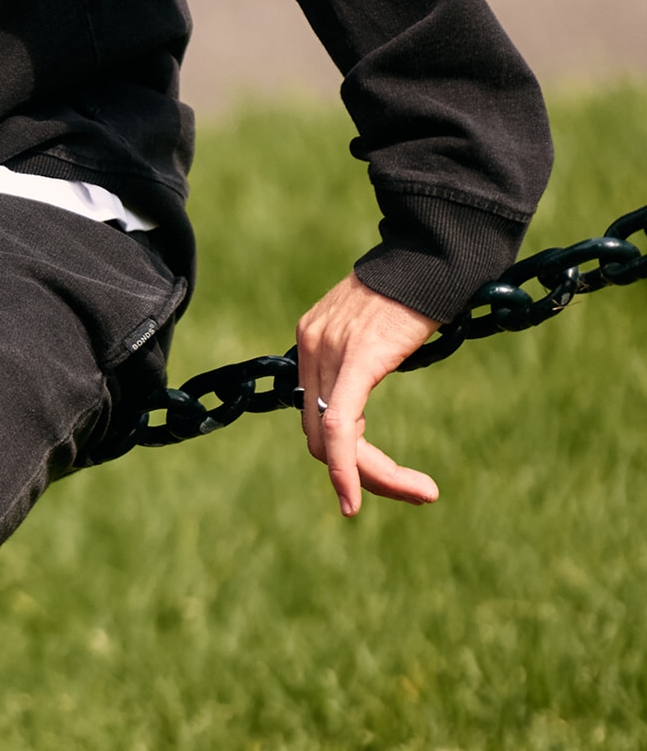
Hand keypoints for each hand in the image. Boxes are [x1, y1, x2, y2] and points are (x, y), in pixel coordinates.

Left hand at [295, 272, 438, 516]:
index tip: (375, 480)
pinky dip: (350, 469)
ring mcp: (328, 350)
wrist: (438, 255)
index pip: (314, 413)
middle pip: (318, 434)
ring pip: (330, 440)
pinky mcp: (356, 359)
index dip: (342, 454)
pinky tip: (370, 495)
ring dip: (371, 477)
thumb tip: (366, 378)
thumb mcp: (379, 325)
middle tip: (410, 491)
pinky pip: (340, 427)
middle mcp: (311, 344)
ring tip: (419, 492)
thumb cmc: (422, 287)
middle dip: (357, 473)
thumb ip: (363, 354)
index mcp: (312, 337)